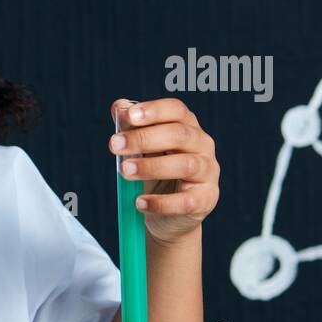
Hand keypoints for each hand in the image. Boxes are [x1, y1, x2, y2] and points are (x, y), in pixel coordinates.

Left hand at [109, 97, 218, 245]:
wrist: (169, 214)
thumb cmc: (155, 174)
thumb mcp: (142, 149)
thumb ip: (131, 128)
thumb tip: (119, 107)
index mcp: (187, 127)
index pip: (176, 110)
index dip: (154, 110)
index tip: (128, 116)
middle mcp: (203, 145)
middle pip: (179, 135)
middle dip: (144, 138)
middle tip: (114, 145)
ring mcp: (207, 172)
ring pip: (185, 164)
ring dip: (151, 166)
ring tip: (124, 171)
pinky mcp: (205, 199)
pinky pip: (185, 201)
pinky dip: (161, 202)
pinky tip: (139, 202)